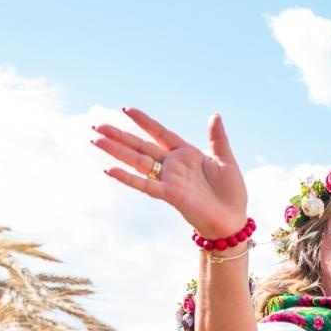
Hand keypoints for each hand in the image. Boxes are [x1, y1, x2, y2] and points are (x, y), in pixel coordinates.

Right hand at [93, 107, 247, 238]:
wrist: (233, 220)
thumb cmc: (231, 193)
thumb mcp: (226, 160)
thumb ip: (217, 138)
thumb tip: (215, 114)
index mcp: (187, 154)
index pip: (160, 133)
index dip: (144, 122)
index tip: (126, 109)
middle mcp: (174, 165)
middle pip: (141, 146)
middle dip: (119, 135)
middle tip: (97, 125)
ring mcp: (170, 179)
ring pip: (137, 162)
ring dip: (117, 151)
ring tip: (96, 140)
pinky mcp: (170, 195)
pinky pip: (145, 185)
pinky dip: (128, 178)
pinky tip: (110, 170)